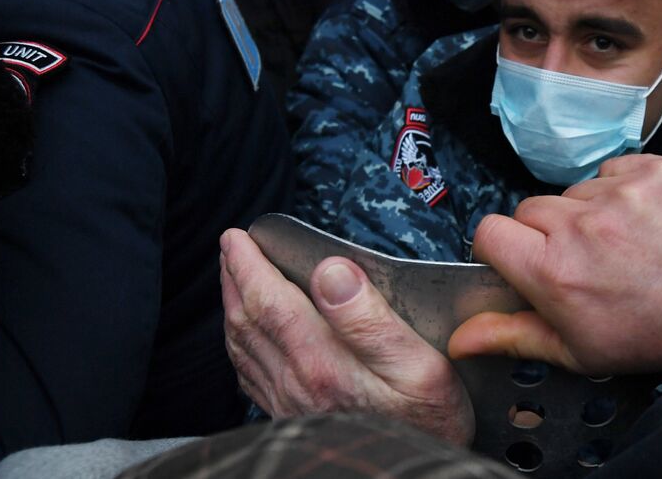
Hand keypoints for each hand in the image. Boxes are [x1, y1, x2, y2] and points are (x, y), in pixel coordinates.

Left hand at [219, 229, 473, 443]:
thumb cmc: (430, 424)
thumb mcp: (419, 365)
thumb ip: (370, 318)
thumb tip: (331, 270)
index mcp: (323, 364)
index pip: (271, 302)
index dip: (251, 266)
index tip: (240, 237)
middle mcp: (295, 385)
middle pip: (248, 322)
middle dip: (235, 280)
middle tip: (231, 248)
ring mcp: (289, 407)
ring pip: (242, 349)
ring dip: (233, 309)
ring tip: (233, 282)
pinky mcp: (292, 422)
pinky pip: (250, 378)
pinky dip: (240, 347)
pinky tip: (247, 340)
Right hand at [447, 156, 661, 375]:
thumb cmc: (652, 331)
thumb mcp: (579, 350)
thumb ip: (513, 336)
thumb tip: (458, 339)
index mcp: (553, 271)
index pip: (489, 231)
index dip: (501, 247)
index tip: (523, 260)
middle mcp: (580, 225)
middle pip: (530, 209)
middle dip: (548, 234)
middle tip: (585, 261)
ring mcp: (618, 193)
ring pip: (572, 192)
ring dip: (587, 212)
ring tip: (623, 244)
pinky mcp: (651, 169)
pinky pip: (612, 170)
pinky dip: (622, 190)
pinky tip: (643, 221)